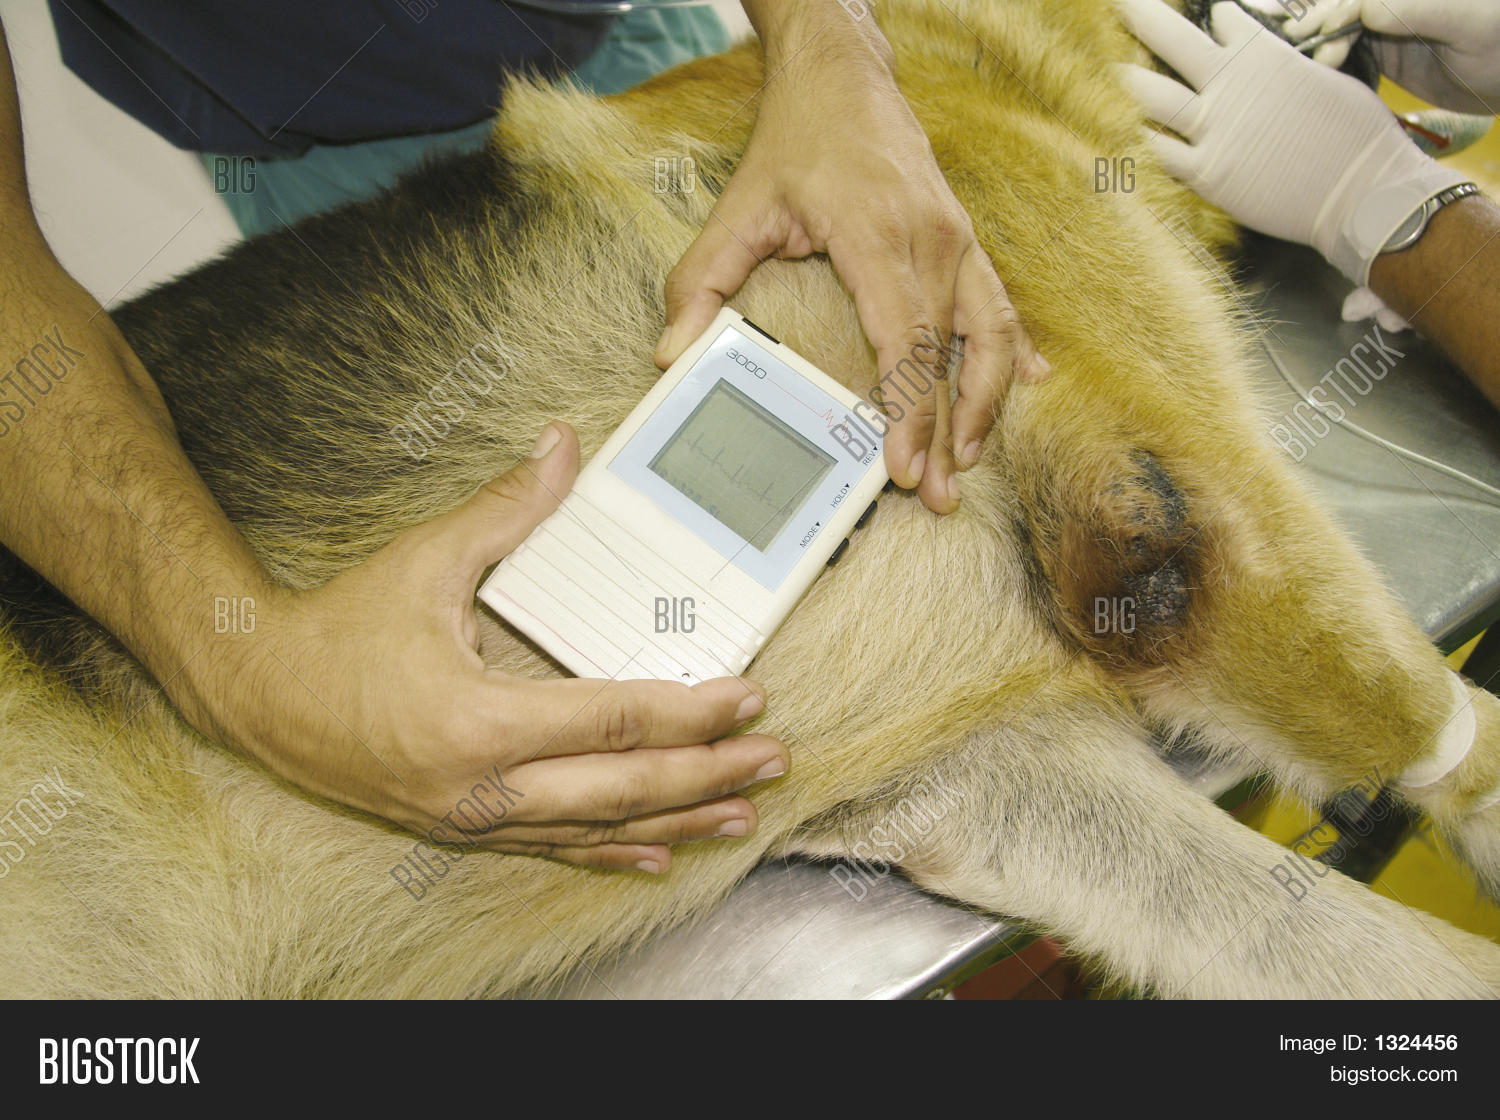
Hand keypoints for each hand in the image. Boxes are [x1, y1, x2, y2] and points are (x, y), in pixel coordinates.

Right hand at [176, 423, 788, 873]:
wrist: (261, 696)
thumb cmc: (341, 630)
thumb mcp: (424, 562)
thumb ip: (506, 510)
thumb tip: (561, 447)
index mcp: (477, 721)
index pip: (613, 720)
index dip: (690, 712)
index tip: (748, 697)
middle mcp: (480, 787)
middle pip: (622, 787)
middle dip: (705, 773)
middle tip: (770, 758)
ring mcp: (473, 819)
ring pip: (596, 828)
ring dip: (675, 819)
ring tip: (740, 811)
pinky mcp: (464, 830)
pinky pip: (553, 848)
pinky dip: (610, 852)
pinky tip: (657, 854)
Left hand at [658, 2, 1048, 513]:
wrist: (845, 77)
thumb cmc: (796, 141)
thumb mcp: (739, 205)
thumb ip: (702, 280)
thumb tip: (671, 350)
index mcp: (879, 236)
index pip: (905, 341)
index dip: (909, 410)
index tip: (904, 464)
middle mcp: (932, 239)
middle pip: (950, 353)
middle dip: (948, 430)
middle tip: (938, 494)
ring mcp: (958, 237)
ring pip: (990, 333)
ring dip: (986, 401)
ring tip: (972, 458)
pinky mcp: (966, 236)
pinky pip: (1000, 302)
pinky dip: (1013, 349)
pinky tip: (1030, 384)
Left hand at [1116, 0, 1468, 284]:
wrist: (1362, 191)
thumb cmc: (1358, 135)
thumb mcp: (1327, 78)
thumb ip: (1285, 66)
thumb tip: (1277, 60)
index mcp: (1262, 54)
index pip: (1219, 18)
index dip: (1206, 12)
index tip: (1197, 12)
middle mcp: (1229, 86)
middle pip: (1169, 39)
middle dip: (1141, 14)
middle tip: (1119, 1)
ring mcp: (1213, 131)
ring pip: (1151, 95)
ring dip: (1129, 80)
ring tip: (1110, 70)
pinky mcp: (1207, 173)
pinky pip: (1160, 152)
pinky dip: (1146, 140)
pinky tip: (1131, 134)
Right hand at [1285, 0, 1499, 112]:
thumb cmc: (1499, 40)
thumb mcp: (1463, 20)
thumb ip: (1413, 9)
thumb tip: (1362, 9)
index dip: (1336, 13)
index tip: (1321, 38)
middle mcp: (1397, 6)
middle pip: (1346, 11)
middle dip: (1323, 29)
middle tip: (1311, 55)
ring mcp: (1391, 30)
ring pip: (1344, 32)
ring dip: (1322, 46)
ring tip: (1309, 66)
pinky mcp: (1390, 56)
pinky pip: (1353, 55)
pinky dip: (1335, 64)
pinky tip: (1321, 74)